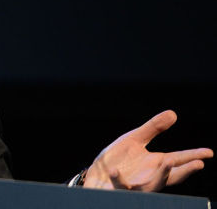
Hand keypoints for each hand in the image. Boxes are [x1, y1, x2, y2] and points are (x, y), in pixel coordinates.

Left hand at [83, 110, 212, 190]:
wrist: (97, 175)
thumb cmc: (118, 159)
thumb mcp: (134, 140)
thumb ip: (153, 128)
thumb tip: (173, 113)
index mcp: (155, 165)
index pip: (178, 160)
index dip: (193, 156)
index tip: (209, 152)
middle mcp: (149, 177)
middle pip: (171, 176)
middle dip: (184, 171)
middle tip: (198, 163)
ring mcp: (135, 185)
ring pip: (152, 185)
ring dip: (161, 175)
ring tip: (168, 161)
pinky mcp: (118, 189)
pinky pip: (119, 186)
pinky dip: (118, 180)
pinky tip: (115, 171)